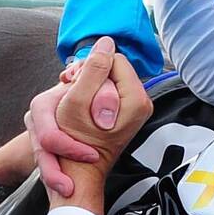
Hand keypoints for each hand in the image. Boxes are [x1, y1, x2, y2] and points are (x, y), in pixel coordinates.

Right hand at [27, 37, 150, 204]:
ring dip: (88, 85)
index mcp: (136, 100)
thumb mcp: (76, 102)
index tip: (75, 84)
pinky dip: (91, 94)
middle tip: (73, 93)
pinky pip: (107, 90)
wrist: (76, 172)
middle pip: (113, 68)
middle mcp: (141, 103)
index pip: (114, 58)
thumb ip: (93, 69)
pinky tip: (81, 108)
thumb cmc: (73, 144)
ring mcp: (134, 109)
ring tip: (76, 103)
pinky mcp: (126, 112)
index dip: (90, 67)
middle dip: (90, 77)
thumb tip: (106, 42)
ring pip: (108, 78)